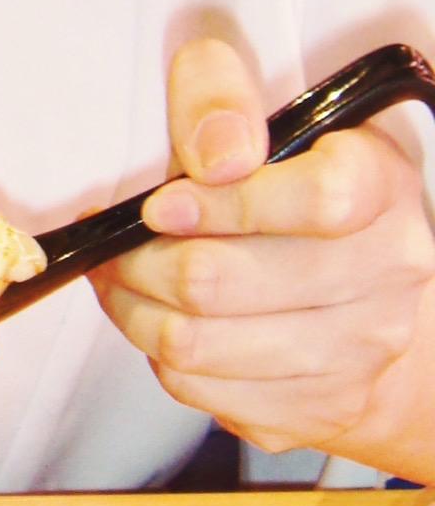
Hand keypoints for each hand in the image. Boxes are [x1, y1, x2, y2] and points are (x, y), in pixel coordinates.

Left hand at [89, 36, 434, 470]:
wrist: (365, 295)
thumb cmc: (292, 189)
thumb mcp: (261, 113)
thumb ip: (219, 96)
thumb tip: (216, 156)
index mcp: (380, 186)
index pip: (320, 200)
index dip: (222, 202)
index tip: (163, 202)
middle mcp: (386, 274)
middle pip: (220, 282)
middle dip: (141, 260)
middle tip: (119, 244)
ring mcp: (358, 351)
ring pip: (193, 343)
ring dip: (134, 307)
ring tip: (126, 277)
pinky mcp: (316, 409)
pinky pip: (195, 387)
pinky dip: (155, 351)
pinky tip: (161, 318)